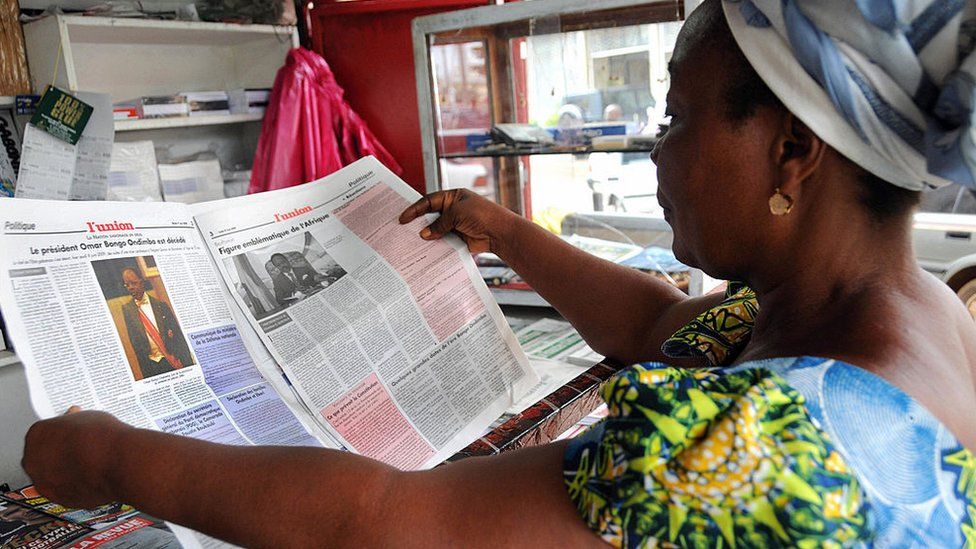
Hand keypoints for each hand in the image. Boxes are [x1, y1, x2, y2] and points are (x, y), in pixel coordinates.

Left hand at [22, 407, 127, 507]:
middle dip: (60, 452)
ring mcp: (45, 482)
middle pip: (44, 455)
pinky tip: (94, 476)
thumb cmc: (104, 439)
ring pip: (54, 475)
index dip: (61, 432)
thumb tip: (77, 425)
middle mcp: (33, 460)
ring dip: (67, 470)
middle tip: (80, 447)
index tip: (73, 432)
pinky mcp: (61, 499)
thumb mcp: (88, 417)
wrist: (119, 462)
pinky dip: (77, 484)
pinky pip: (67, 490)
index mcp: (36, 435)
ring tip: (91, 462)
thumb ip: (75, 422)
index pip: (44, 432)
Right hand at [399, 189, 518, 254]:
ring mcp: (455, 225)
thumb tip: (424, 234)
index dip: (415, 209)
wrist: (500, 233)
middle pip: (430, 216)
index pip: (429, 201)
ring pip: (436, 230)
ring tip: (411, 242)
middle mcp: (453, 210)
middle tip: (402, 230)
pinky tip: (426, 250)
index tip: (403, 218)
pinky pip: (443, 242)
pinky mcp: (458, 239)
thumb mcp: (457, 214)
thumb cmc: (482, 215)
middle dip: (418, 223)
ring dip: (426, 236)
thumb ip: (439, 223)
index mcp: (453, 197)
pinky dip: (435, 246)